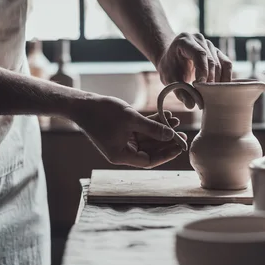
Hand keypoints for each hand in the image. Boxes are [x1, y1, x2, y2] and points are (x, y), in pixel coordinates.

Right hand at [72, 96, 186, 168]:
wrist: (81, 104)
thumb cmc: (102, 113)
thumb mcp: (131, 120)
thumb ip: (153, 128)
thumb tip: (172, 135)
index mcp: (121, 156)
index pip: (149, 161)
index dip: (166, 155)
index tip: (179, 147)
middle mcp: (123, 152)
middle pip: (151, 151)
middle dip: (167, 142)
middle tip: (183, 135)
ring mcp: (123, 141)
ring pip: (148, 139)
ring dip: (162, 131)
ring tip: (176, 122)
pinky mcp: (123, 131)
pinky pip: (142, 130)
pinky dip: (153, 124)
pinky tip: (166, 116)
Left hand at [157, 32, 232, 107]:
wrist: (171, 59)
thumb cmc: (170, 68)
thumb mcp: (169, 79)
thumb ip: (179, 91)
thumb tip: (191, 105)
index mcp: (185, 40)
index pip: (199, 54)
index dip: (203, 70)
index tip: (200, 85)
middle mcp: (200, 40)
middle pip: (211, 61)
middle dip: (210, 80)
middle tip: (206, 96)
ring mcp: (210, 45)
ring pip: (221, 64)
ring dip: (218, 81)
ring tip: (212, 94)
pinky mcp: (217, 53)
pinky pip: (227, 65)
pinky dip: (226, 78)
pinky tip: (220, 88)